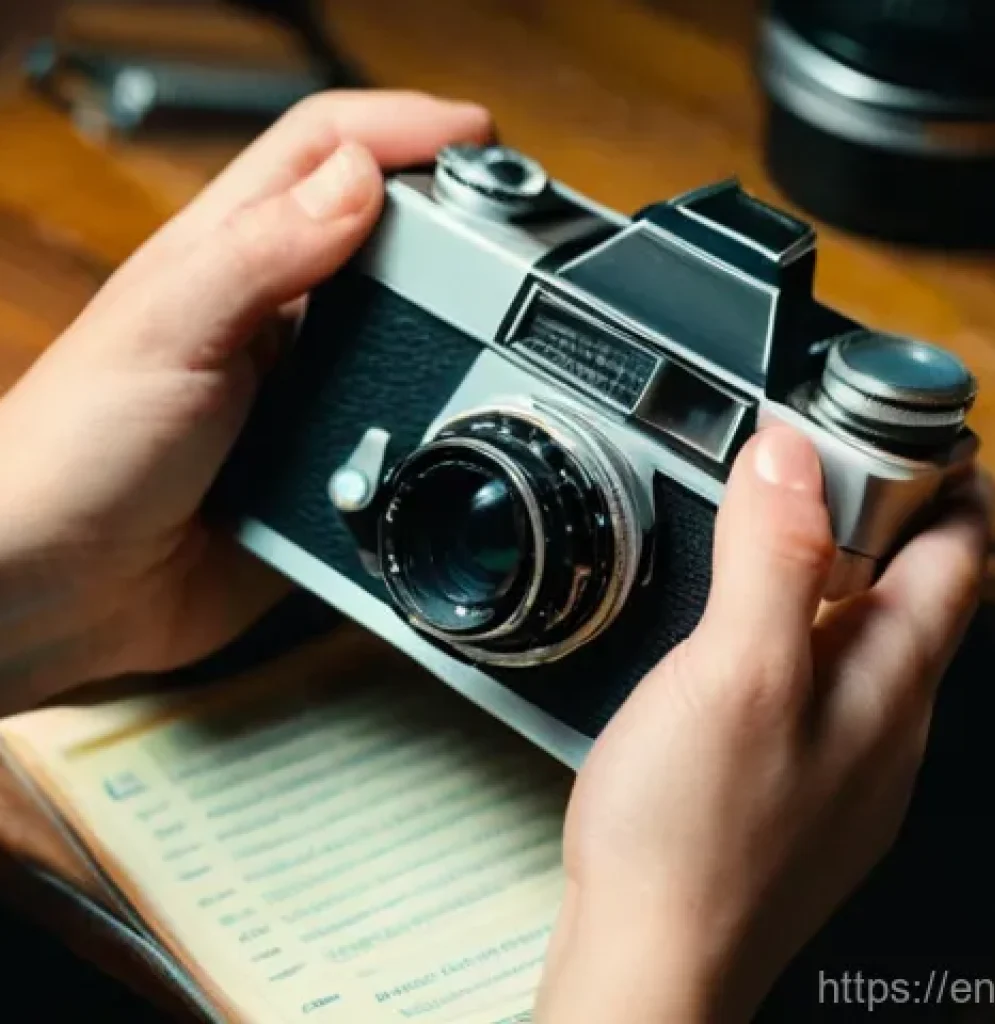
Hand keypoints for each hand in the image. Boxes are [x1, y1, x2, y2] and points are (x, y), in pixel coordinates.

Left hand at [0, 90, 491, 708]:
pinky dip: (438, 422)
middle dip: (456, 220)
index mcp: (231, 257)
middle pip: (382, 235)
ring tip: (513, 326)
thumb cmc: (79, 448)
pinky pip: (400, 430)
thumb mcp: (167, 331)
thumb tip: (361, 183)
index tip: (479, 137)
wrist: (69, 585)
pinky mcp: (326, 461)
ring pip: (404, 335)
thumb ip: (261, 255)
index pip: (324, 152)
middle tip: (519, 234)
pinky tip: (463, 426)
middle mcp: (276, 313)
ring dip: (457, 324)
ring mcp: (305, 389)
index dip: (402, 130)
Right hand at [536, 426, 993, 1022]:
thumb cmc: (693, 829)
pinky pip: (821, 691)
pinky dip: (803, 640)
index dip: (950, 490)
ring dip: (848, 583)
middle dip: (898, 528)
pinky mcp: (794, 791)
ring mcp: (841, 767)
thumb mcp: (735, 667)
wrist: (652, 955)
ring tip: (802, 542)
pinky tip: (756, 648)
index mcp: (884, 685)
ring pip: (866, 649)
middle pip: (915, 603)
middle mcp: (880, 728)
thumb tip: (789, 456)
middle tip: (854, 473)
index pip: (949, 563)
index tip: (937, 442)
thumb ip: (770, 556)